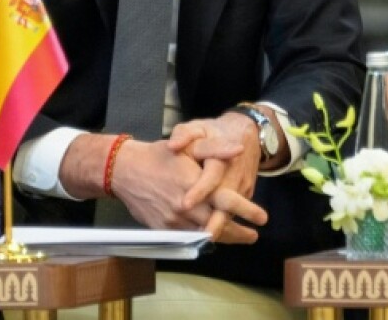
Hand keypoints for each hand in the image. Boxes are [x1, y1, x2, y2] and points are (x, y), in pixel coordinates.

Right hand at [116, 136, 266, 244]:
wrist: (125, 171)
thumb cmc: (159, 156)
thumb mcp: (189, 146)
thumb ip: (216, 149)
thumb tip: (239, 149)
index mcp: (195, 186)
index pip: (226, 203)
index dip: (246, 211)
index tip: (262, 219)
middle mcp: (186, 208)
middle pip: (218, 226)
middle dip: (238, 233)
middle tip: (253, 235)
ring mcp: (173, 222)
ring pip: (203, 236)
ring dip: (223, 238)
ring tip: (239, 237)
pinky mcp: (162, 230)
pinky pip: (187, 239)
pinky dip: (201, 238)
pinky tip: (212, 235)